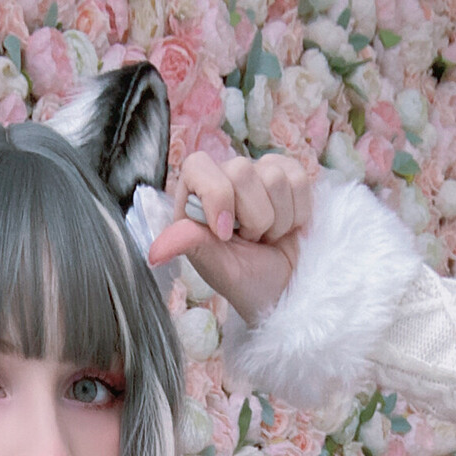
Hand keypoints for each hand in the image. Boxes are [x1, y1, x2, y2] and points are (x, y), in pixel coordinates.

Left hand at [147, 152, 312, 326]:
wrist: (286, 290)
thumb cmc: (247, 282)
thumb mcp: (216, 268)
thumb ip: (191, 247)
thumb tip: (156, 252)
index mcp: (196, 198)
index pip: (198, 165)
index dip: (216, 195)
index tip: (226, 233)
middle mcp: (225, 179)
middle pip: (242, 170)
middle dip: (254, 218)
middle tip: (251, 242)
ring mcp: (258, 174)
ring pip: (275, 176)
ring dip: (278, 220)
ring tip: (268, 238)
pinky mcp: (289, 176)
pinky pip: (300, 179)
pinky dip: (299, 212)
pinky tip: (287, 227)